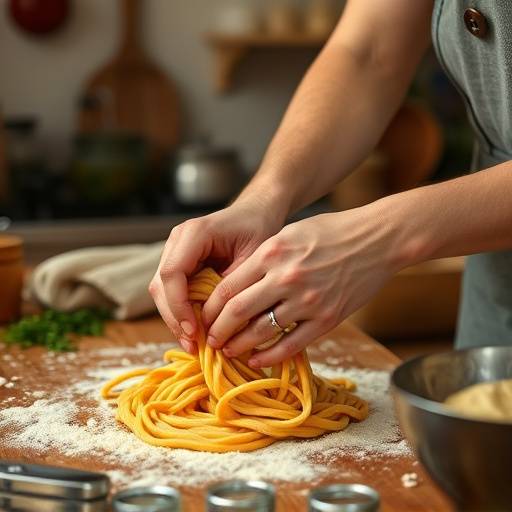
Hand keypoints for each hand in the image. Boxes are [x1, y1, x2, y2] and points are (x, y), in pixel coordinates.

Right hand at [149, 197, 285, 352]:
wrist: (257, 212)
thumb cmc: (259, 230)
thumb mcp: (253, 259)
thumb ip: (234, 287)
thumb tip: (219, 327)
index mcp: (194, 233)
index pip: (172, 273)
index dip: (179, 306)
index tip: (194, 332)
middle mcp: (177, 240)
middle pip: (161, 285)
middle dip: (175, 318)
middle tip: (193, 346)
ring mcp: (175, 250)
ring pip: (162, 291)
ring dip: (176, 319)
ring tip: (194, 344)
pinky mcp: (180, 262)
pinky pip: (173, 291)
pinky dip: (182, 312)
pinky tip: (196, 332)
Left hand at [202, 202, 400, 366]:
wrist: (378, 239)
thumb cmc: (332, 232)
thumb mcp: (290, 233)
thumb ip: (263, 258)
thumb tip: (235, 283)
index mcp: (272, 253)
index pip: (228, 286)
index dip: (210, 307)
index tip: (204, 317)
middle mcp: (286, 277)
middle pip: (237, 311)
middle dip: (217, 330)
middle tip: (210, 340)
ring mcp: (308, 300)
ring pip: (260, 331)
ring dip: (239, 345)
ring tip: (229, 351)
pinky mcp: (328, 318)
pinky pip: (291, 344)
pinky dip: (270, 356)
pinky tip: (258, 360)